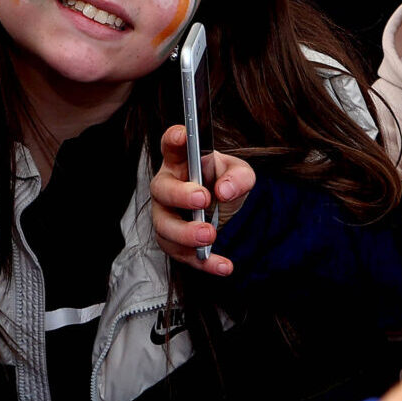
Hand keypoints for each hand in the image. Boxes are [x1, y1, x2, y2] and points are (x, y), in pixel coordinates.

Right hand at [150, 123, 253, 275]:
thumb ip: (239, 177)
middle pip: (161, 189)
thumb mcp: (240, 175)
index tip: (181, 135)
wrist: (225, 212)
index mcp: (181, 162)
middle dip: (180, 195)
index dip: (173, 139)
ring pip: (164, 227)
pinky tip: (224, 266)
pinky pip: (183, 255)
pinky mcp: (174, 243)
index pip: (171, 146)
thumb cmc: (224, 184)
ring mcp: (166, 216)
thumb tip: (225, 190)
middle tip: (202, 199)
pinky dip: (204, 263)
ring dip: (185, 233)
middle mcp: (167, 187)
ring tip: (209, 234)